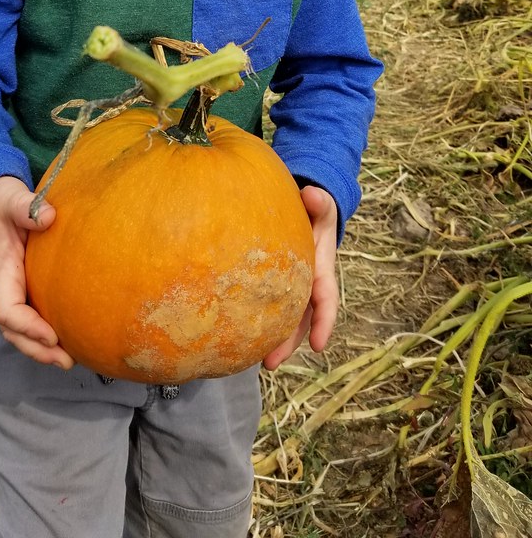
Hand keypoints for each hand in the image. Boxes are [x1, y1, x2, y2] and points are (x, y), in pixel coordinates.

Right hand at [0, 176, 74, 368]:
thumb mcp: (9, 198)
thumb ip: (26, 206)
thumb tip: (49, 216)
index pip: (6, 308)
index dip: (27, 326)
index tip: (52, 333)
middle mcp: (2, 286)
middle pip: (12, 329)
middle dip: (36, 348)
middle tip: (66, 360)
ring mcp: (9, 290)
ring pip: (19, 329)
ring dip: (40, 347)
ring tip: (69, 359)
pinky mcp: (19, 288)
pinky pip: (28, 317)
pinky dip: (43, 334)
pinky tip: (68, 339)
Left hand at [262, 186, 338, 370]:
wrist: (307, 211)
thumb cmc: (315, 210)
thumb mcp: (321, 206)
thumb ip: (320, 203)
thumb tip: (313, 195)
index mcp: (321, 269)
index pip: (325, 299)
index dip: (323, 322)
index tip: (319, 345)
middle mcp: (308, 285)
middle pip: (300, 320)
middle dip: (288, 343)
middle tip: (269, 363)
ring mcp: (291, 288)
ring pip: (283, 318)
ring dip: (272, 340)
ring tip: (253, 361)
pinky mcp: (273, 285)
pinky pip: (266, 304)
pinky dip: (255, 319)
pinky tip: (234, 334)